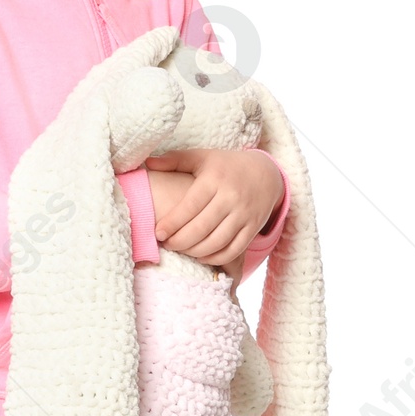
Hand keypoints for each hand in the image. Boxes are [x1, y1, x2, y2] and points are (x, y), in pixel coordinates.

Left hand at [144, 148, 280, 274]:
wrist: (265, 173)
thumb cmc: (225, 166)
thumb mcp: (202, 157)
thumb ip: (175, 160)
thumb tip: (149, 163)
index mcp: (214, 179)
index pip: (190, 206)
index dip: (172, 223)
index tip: (158, 233)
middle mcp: (231, 197)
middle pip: (202, 227)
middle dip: (180, 241)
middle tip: (167, 244)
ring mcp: (244, 214)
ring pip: (217, 241)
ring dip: (196, 251)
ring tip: (182, 250)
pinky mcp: (253, 227)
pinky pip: (234, 249)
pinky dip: (216, 258)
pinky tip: (202, 256)